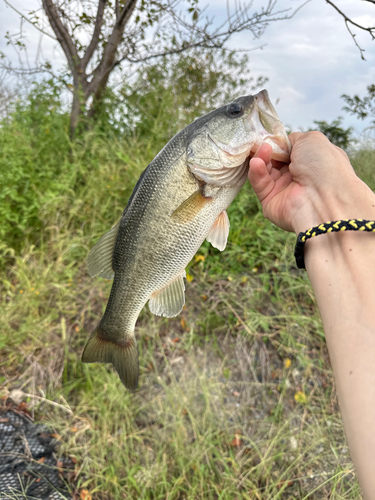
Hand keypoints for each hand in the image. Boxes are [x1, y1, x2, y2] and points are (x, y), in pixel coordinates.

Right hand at [248, 131, 366, 233]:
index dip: (280, 143)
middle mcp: (299, 176)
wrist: (324, 199)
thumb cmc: (324, 165)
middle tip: (263, 142)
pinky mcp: (270, 201)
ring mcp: (284, 189)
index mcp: (312, 162)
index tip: (271, 137)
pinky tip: (257, 162)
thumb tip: (283, 143)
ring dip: (262, 158)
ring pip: (265, 170)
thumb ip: (294, 138)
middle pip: (275, 160)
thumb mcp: (312, 140)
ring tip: (264, 150)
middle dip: (268, 149)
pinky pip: (260, 184)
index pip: (290, 150)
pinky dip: (257, 172)